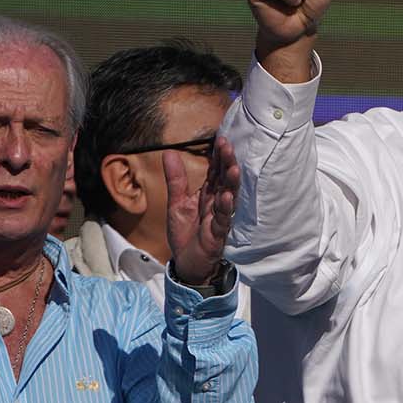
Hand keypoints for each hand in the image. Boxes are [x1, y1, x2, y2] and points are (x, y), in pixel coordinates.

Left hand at [165, 134, 239, 285]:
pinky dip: (226, 208)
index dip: (218, 157)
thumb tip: (169, 152)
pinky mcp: (218, 233)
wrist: (186, 263)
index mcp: (207, 194)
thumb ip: (176, 179)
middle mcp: (216, 203)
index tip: (221, 139)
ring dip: (232, 183)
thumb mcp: (176, 203)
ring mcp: (219, 217)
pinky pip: (224, 219)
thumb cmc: (185, 233)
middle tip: (228, 146)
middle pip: (224, 180)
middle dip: (227, 164)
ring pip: (229, 197)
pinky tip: (228, 197)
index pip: (215, 172)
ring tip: (234, 168)